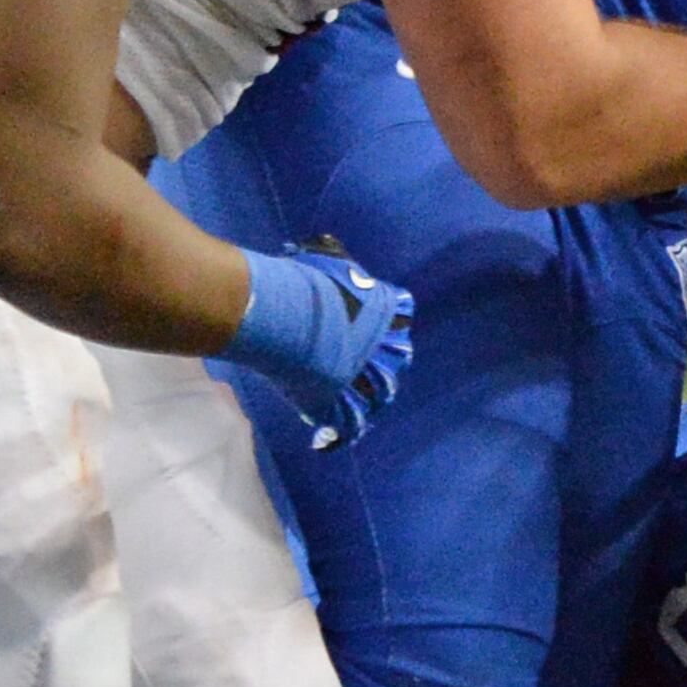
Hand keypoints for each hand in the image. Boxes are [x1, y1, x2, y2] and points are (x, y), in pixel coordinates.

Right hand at [216, 245, 415, 450]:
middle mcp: (384, 348)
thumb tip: (324, 246)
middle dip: (386, 365)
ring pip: (379, 397)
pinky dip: (339, 435)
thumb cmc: (303, 282)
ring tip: (358, 405)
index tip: (379, 326)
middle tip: (370, 369)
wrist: (283, 314)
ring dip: (369, 401)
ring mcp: (363, 378)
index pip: (403, 315)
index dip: (391, 323)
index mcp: (387, 310)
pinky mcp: (339, 402)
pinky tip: (328, 440)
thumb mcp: (327, 260)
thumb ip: (334, 260)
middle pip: (398, 360)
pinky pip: (347, 426)